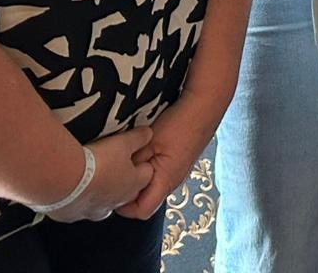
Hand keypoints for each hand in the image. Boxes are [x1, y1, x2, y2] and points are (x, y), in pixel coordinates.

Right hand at [45, 128, 153, 222]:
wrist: (62, 180)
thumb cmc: (98, 162)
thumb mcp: (123, 142)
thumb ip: (139, 138)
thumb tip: (148, 134)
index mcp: (133, 184)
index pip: (147, 174)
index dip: (141, 163)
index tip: (133, 155)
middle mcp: (116, 202)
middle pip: (126, 192)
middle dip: (123, 180)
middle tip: (112, 166)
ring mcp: (93, 211)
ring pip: (102, 203)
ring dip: (99, 192)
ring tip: (90, 178)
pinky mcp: (71, 216)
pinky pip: (77, 209)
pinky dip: (76, 200)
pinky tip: (69, 189)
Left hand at [115, 100, 216, 219]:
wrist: (205, 106)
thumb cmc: (179, 123)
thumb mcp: (149, 142)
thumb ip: (132, 162)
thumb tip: (114, 176)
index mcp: (166, 181)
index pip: (141, 211)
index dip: (123, 206)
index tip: (111, 190)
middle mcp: (173, 182)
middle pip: (146, 200)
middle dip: (129, 192)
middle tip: (116, 174)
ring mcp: (177, 172)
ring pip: (152, 186)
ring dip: (138, 179)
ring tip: (128, 162)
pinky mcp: (179, 161)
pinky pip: (159, 174)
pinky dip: (148, 169)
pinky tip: (144, 152)